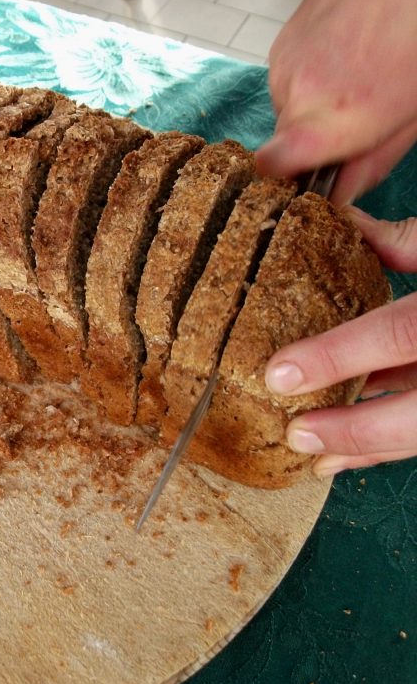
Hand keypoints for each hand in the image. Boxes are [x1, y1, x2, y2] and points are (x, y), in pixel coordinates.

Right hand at [256, 0, 416, 204]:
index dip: (284, 178)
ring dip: (313, 108)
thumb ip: (373, 161)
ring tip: (354, 78)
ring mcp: (284, 67)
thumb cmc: (414, 35)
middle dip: (315, 141)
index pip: (274, 165)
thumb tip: (340, 195)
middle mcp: (300, 94)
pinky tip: (341, 59)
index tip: (306, 178)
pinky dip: (309, 80)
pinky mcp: (278, 49)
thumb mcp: (413, 113)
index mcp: (338, 117)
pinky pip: (285, 83)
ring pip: (287, 112)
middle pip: (286, 144)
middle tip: (354, 120)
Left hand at [265, 209, 416, 475]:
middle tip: (296, 434)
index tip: (280, 372)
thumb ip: (411, 243)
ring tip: (319, 459)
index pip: (403, 332)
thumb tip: (342, 224)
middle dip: (357, 429)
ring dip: (375, 449)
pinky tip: (353, 454)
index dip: (341, 355)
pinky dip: (396, 445)